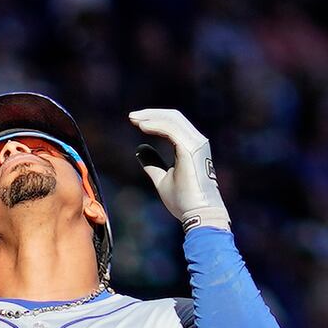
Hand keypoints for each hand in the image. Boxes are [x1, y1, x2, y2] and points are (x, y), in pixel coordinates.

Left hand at [129, 108, 230, 231]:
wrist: (197, 214)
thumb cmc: (183, 199)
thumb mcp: (162, 178)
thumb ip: (153, 163)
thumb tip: (140, 147)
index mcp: (191, 147)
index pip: (174, 124)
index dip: (155, 119)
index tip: (135, 121)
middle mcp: (196, 142)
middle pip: (173, 117)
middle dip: (151, 114)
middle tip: (131, 117)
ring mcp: (196, 144)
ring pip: (173, 120)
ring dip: (151, 117)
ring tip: (133, 119)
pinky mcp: (190, 150)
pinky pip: (171, 130)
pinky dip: (156, 125)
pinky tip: (142, 126)